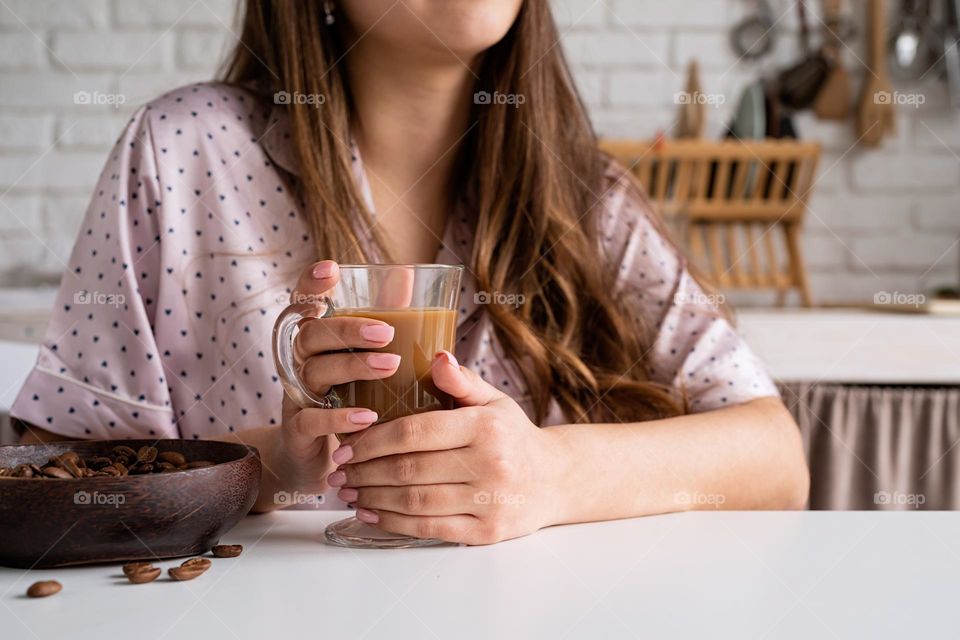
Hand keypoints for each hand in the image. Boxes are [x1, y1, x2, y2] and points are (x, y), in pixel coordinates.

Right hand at [262, 260, 395, 508]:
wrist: (322, 462)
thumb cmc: (351, 399)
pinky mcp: (298, 431)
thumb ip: (383, 320)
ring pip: (314, 372)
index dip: (310, 285)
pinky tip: (369, 416)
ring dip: (352, 367)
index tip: (330, 268)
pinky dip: (339, 417)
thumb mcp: (365, 360)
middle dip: (348, 330)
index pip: (303, 304)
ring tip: (390, 366)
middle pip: (311, 335)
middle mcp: (300, 363)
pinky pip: (311, 420)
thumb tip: (407, 276)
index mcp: (316, 341)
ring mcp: (296, 396)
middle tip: (388, 333)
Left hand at [329, 350, 559, 543]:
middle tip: (338, 470)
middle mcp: (489, 464)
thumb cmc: (513, 437)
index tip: (346, 443)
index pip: (415, 432)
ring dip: (372, 497)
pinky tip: (370, 513)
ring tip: (348, 491)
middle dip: (364, 471)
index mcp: (485, 427)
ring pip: (414, 502)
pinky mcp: (486, 531)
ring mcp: (488, 501)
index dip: (373, 440)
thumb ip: (462, 381)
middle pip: (408, 469)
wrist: (554, 480)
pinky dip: (392, 523)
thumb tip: (435, 356)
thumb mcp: (493, 401)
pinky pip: (429, 529)